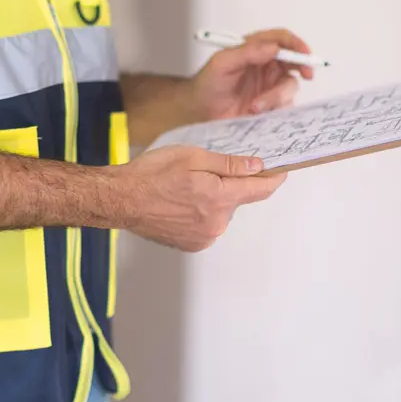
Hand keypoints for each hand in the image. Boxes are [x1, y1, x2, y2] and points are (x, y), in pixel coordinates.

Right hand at [111, 146, 286, 251]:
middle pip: (237, 200)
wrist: (121, 199)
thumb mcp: (194, 157)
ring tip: (185, 188)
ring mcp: (204, 237)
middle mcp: (217, 223)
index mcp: (220, 198)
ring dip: (214, 199)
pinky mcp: (192, 244)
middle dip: (230, 185)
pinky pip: (208, 225)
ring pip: (222, 212)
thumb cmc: (152, 175)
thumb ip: (230, 164)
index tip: (280, 172)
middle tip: (204, 172)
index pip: (260, 190)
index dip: (273, 179)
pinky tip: (181, 203)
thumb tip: (257, 167)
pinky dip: (202, 213)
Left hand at [191, 28, 312, 120]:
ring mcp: (269, 87)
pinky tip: (257, 113)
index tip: (303, 53)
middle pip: (294, 61)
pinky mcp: (270, 106)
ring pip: (290, 85)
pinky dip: (275, 109)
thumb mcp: (222, 64)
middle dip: (303, 66)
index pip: (281, 39)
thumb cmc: (207, 86)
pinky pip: (285, 106)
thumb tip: (273, 47)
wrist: (199, 114)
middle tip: (306, 74)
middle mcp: (266, 66)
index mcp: (255, 50)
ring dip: (276, 96)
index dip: (295, 44)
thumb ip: (246, 52)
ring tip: (255, 106)